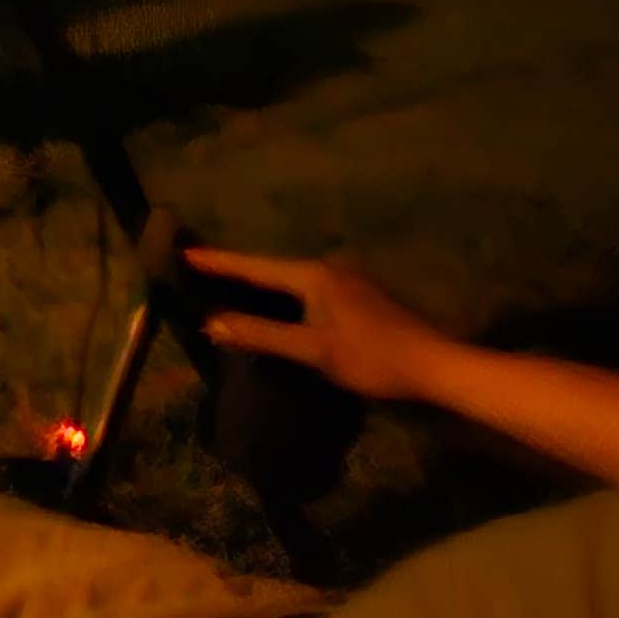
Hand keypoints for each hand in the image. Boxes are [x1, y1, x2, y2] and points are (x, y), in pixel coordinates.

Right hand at [186, 246, 453, 403]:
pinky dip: (283, 297)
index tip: (184, 252)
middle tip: (199, 271)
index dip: (218, 262)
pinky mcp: (357, 299)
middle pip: (271, 269)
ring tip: (228, 288)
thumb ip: (261, 335)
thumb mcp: (313, 350)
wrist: (434, 365)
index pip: (254, 266)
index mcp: (313, 275)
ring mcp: (346, 282)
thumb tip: (211, 324)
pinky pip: (307, 291)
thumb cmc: (372, 356)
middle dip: (236, 271)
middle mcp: (328, 269)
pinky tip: (275, 308)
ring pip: (291, 281)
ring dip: (260, 286)